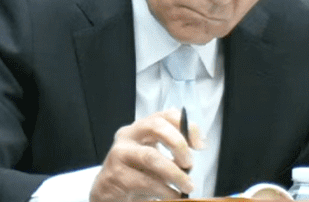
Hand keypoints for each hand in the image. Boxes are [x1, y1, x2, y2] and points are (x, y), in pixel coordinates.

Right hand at [90, 110, 204, 201]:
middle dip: (179, 144)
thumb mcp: (157, 156)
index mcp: (142, 127)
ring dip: (175, 173)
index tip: (200, 146)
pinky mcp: (115, 175)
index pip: (167, 114)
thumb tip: (200, 145)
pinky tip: (173, 196)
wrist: (108, 193)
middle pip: (156, 126)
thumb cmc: (136, 172)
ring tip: (187, 186)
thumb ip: (174, 148)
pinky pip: (144, 181)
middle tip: (190, 164)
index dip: (187, 127)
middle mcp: (128, 135)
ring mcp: (119, 153)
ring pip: (151, 157)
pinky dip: (164, 190)